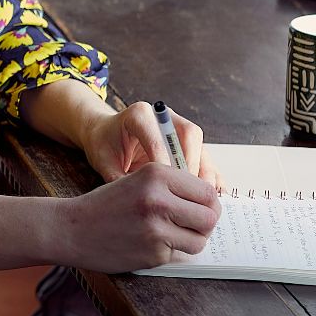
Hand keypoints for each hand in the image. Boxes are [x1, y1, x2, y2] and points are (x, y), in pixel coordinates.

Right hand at [52, 161, 220, 271]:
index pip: (207, 191)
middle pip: (210, 216)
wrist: (71, 229)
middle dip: (206, 224)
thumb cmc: (105, 205)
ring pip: (200, 239)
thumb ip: (172, 187)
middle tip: (194, 226)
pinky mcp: (153, 253)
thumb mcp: (138, 180)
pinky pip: (179, 254)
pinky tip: (152, 245)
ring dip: (192, 240)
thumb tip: (211, 202)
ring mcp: (156, 228)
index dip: (209, 203)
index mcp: (157, 174)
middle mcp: (159, 198)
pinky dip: (171, 252)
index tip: (202, 209)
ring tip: (174, 236)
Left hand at [80, 102, 224, 191]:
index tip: (166, 189)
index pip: (158, 140)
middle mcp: (164, 115)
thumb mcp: (103, 160)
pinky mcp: (186, 139)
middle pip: (189, 135)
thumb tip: (139, 200)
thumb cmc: (104, 145)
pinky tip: (212, 194)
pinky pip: (204, 155)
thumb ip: (118, 177)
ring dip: (204, 172)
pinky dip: (209, 174)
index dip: (165, 165)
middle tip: (189, 193)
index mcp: (140, 114)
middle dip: (191, 166)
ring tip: (202, 198)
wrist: (106, 133)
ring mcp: (178, 125)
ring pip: (200, 145)